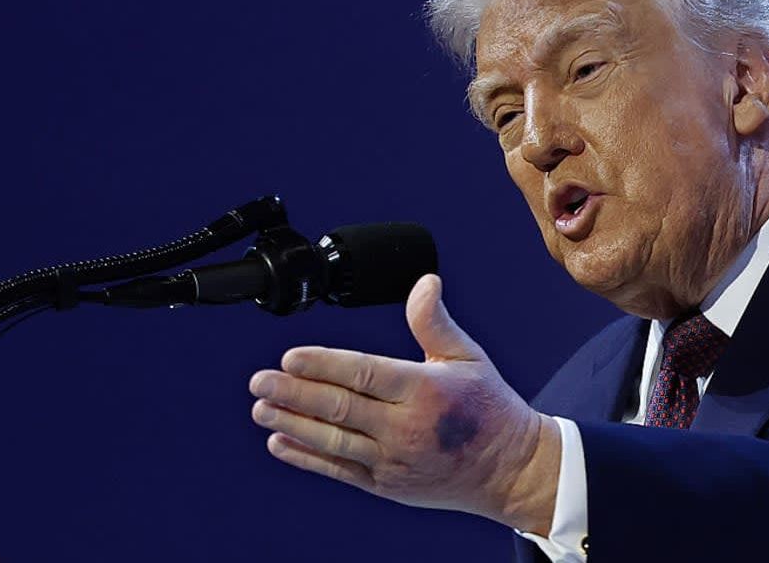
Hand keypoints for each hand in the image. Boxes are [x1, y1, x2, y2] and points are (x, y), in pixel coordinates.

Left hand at [248, 274, 561, 533]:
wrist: (508, 469)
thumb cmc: (487, 406)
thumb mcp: (467, 357)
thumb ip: (434, 321)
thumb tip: (424, 282)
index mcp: (426, 390)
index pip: (364, 373)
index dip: (323, 365)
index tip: (289, 356)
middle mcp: (407, 428)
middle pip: (340, 408)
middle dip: (294, 394)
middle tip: (260, 382)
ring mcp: (395, 461)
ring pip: (333, 440)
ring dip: (292, 424)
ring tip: (261, 408)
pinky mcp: (387, 485)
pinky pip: (339, 470)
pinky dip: (308, 457)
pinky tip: (281, 442)